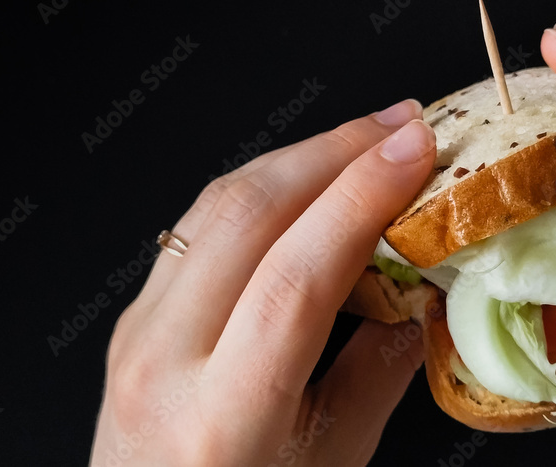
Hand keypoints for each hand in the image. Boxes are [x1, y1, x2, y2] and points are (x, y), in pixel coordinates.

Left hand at [89, 100, 435, 465]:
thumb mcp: (330, 463)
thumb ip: (379, 372)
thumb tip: (422, 290)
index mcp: (222, 416)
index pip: (296, 278)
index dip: (362, 199)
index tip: (416, 147)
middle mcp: (163, 361)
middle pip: (246, 216)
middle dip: (332, 151)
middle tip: (399, 123)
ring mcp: (137, 331)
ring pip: (215, 206)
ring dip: (297, 157)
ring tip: (363, 138)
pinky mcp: (134, 315)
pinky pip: (197, 227)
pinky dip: (260, 188)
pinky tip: (304, 179)